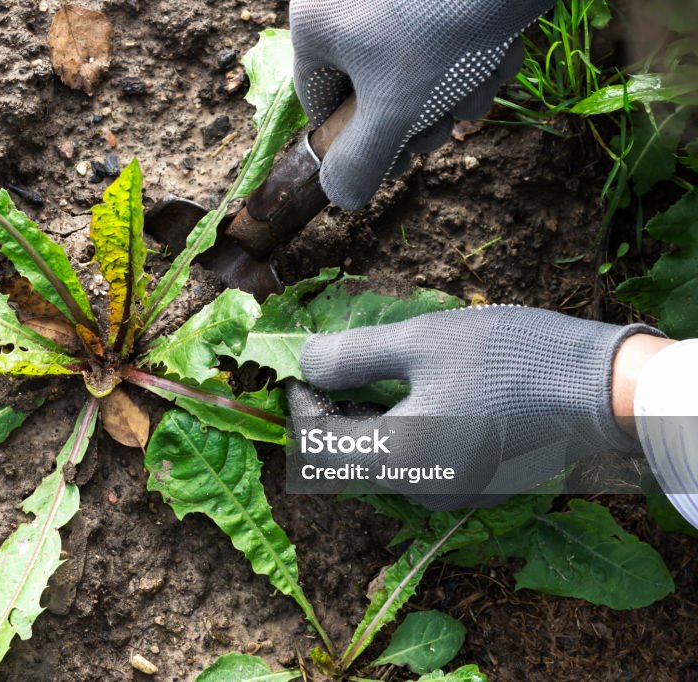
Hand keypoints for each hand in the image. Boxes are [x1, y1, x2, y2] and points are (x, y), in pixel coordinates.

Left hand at [287, 305, 662, 508]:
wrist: (599, 389)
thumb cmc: (507, 359)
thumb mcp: (420, 343)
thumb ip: (351, 356)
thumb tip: (302, 361)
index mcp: (398, 461)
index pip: (319, 447)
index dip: (302, 406)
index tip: (301, 370)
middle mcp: (419, 492)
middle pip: (349, 461)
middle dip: (333, 414)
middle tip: (336, 367)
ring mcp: (450, 495)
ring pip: (383, 463)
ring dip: (367, 423)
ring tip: (375, 375)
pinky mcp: (475, 488)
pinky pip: (418, 466)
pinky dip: (401, 433)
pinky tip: (414, 395)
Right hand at [289, 0, 553, 209]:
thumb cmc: (442, 21)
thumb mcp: (396, 106)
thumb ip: (363, 160)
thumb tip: (342, 197)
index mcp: (317, 25)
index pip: (322, 104)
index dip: (361, 144)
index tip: (399, 159)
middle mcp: (349, 2)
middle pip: (376, 88)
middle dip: (422, 113)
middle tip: (446, 122)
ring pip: (422, 64)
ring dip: (460, 86)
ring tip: (484, 72)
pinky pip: (449, 32)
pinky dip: (479, 49)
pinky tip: (502, 45)